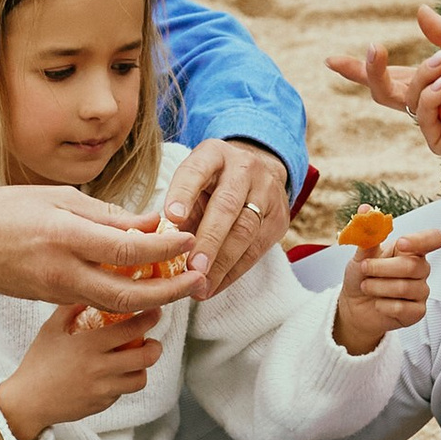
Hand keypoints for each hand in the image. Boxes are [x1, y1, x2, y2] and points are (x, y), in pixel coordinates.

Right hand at [0, 184, 210, 319]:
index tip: (188, 239)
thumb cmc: (4, 210)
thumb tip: (148, 222)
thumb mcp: (56, 197)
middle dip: (170, 291)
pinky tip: (143, 284)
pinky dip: (126, 298)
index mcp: (65, 235)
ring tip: (180, 284)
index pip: (128, 248)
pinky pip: (98, 304)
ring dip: (153, 299)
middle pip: (129, 294)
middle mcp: (63, 270)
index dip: (164, 247)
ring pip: (116, 305)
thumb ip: (104, 214)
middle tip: (199, 279)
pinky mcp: (52, 302)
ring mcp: (57, 292)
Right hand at [0, 301, 167, 439]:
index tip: (155, 312)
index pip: (130, 329)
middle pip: (145, 357)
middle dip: (155, 346)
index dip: (149, 319)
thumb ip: (70, 308)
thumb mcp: (50, 329)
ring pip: (139, 379)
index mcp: (88, 345)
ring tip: (138, 359)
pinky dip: (125, 382)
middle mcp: (99, 368)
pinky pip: (123, 392)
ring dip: (143, 368)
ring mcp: (102, 389)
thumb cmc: (38, 363)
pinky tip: (117, 373)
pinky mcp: (102, 404)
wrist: (28, 402)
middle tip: (153, 340)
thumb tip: (86, 288)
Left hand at [167, 135, 291, 294]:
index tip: (171, 217)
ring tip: (201, 285)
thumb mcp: (194, 183)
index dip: (184, 193)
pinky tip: (215, 285)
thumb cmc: (213, 183)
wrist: (259, 174)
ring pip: (246, 229)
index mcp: (214, 154)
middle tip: (192, 267)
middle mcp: (244, 169)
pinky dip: (233, 271)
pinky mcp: (279, 218)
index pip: (197, 170)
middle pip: (227, 205)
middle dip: (209, 239)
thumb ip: (180, 210)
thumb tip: (161, 247)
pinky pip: (257, 249)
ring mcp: (266, 192)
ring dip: (221, 262)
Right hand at [331, 5, 440, 283]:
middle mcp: (423, 104)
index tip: (330, 59)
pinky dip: (431, 98)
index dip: (357, 70)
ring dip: (421, 76)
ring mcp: (429, 124)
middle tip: (374, 48)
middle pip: (381, 90)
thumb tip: (419, 11)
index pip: (387, 76)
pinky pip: (424, 118)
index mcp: (426, 83)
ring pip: (404, 98)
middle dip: (368, 70)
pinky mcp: (439, 142)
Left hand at [332, 227, 437, 353]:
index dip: (422, 240)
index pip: (434, 239)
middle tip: (364, 269)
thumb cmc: (362, 275)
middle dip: (381, 268)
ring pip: (406, 287)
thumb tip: (365, 209)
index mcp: (411, 249)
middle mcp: (421, 269)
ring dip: (378, 286)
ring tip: (366, 286)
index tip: (401, 243)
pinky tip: (377, 303)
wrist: (354, 305)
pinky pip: (404, 308)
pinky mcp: (417, 312)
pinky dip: (384, 305)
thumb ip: (367, 235)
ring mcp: (421, 291)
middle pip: (412, 265)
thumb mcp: (361, 254)